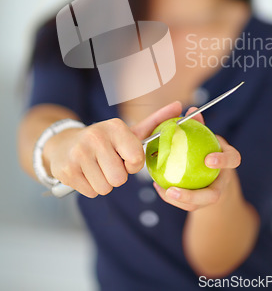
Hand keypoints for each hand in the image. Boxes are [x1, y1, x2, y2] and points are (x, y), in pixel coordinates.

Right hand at [44, 101, 181, 197]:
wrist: (64, 144)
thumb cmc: (104, 141)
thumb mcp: (128, 131)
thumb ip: (155, 122)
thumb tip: (180, 107)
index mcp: (115, 127)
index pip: (136, 159)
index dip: (133, 164)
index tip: (124, 156)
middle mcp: (96, 137)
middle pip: (120, 178)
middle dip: (117, 176)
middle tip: (109, 164)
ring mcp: (79, 154)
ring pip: (106, 187)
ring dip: (104, 183)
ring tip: (96, 167)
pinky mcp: (67, 170)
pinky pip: (91, 193)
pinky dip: (90, 188)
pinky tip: (85, 173)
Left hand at [152, 107, 240, 210]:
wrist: (213, 173)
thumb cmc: (208, 148)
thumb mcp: (205, 136)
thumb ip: (199, 125)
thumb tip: (191, 109)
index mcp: (228, 162)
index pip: (233, 160)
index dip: (223, 160)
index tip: (208, 158)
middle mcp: (221, 182)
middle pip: (214, 195)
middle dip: (194, 196)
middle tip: (173, 190)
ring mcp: (211, 195)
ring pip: (198, 205)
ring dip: (179, 200)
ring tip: (163, 191)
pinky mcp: (200, 203)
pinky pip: (186, 204)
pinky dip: (171, 197)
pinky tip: (157, 186)